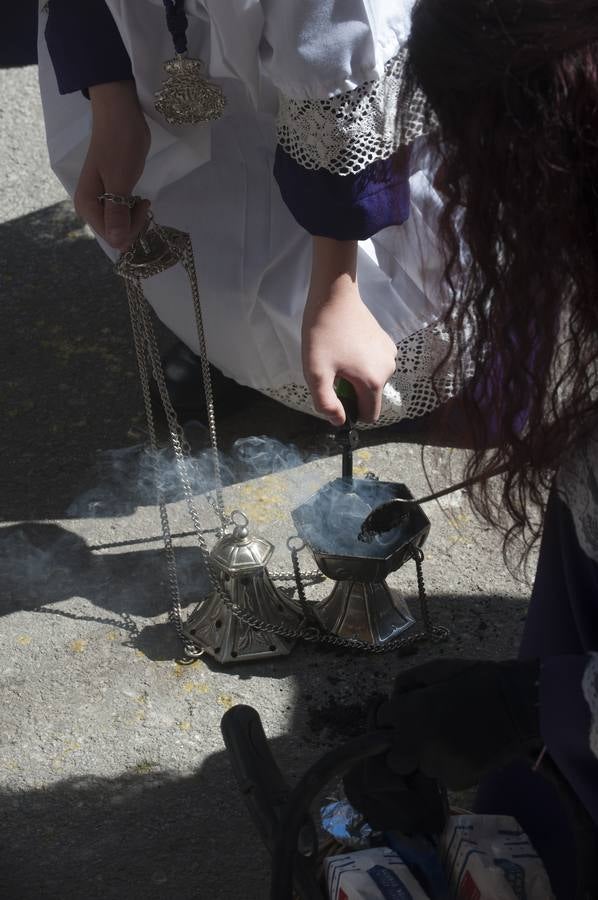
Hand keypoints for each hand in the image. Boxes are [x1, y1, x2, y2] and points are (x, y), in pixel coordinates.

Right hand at [74, 81, 150, 249]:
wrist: (119, 116)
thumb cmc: (119, 145)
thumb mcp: (119, 181)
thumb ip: (117, 214)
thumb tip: (118, 244)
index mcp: (86, 205)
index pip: (111, 237)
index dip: (130, 230)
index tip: (142, 208)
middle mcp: (89, 207)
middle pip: (114, 234)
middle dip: (132, 226)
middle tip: (145, 204)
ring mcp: (100, 201)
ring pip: (119, 226)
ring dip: (134, 219)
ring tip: (143, 201)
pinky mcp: (111, 194)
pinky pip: (121, 214)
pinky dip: (132, 212)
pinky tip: (139, 200)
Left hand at [303, 238, 396, 425]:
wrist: (335, 295)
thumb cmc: (323, 334)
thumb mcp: (316, 373)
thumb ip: (326, 403)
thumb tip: (339, 422)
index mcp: (373, 381)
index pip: (369, 415)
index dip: (351, 413)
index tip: (334, 396)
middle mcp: (389, 370)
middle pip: (370, 397)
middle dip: (351, 393)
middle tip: (331, 372)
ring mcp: (391, 354)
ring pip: (372, 380)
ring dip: (356, 377)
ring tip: (338, 358)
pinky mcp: (387, 342)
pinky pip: (375, 365)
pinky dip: (362, 363)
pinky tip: (347, 347)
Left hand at [343, 659, 540, 829]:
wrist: (516, 704)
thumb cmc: (474, 679)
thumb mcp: (435, 668)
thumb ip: (407, 683)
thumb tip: (395, 699)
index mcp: (407, 714)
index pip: (381, 722)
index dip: (394, 715)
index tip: (407, 712)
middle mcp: (415, 745)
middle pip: (394, 758)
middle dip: (403, 747)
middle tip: (421, 735)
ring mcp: (436, 767)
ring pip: (420, 768)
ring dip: (427, 756)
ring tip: (449, 739)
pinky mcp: (456, 782)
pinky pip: (442, 776)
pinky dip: (447, 766)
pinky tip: (463, 750)